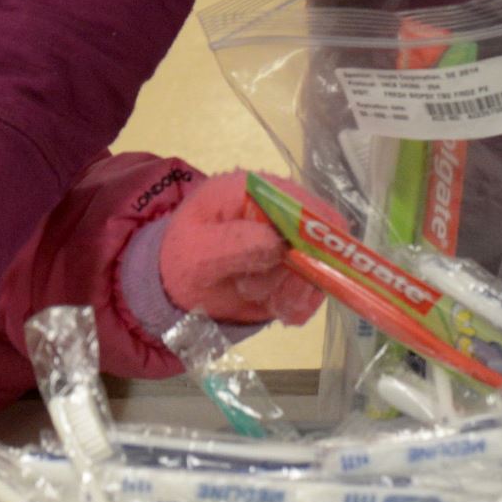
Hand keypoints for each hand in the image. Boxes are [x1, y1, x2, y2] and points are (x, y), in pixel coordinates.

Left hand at [160, 172, 327, 326]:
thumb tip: (278, 243)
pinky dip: (302, 305)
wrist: (179, 282)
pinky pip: (316, 287)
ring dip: (296, 291)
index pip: (301, 203)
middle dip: (296, 272)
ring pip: (322, 265)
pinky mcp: (296, 266)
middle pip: (320, 236)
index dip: (307, 234)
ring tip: (265, 302)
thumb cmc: (182, 258)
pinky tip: (278, 310)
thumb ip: (233, 244)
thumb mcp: (196, 251)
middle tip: (259, 291)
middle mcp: (281, 209)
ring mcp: (292, 238)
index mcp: (254, 191)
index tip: (289, 264)